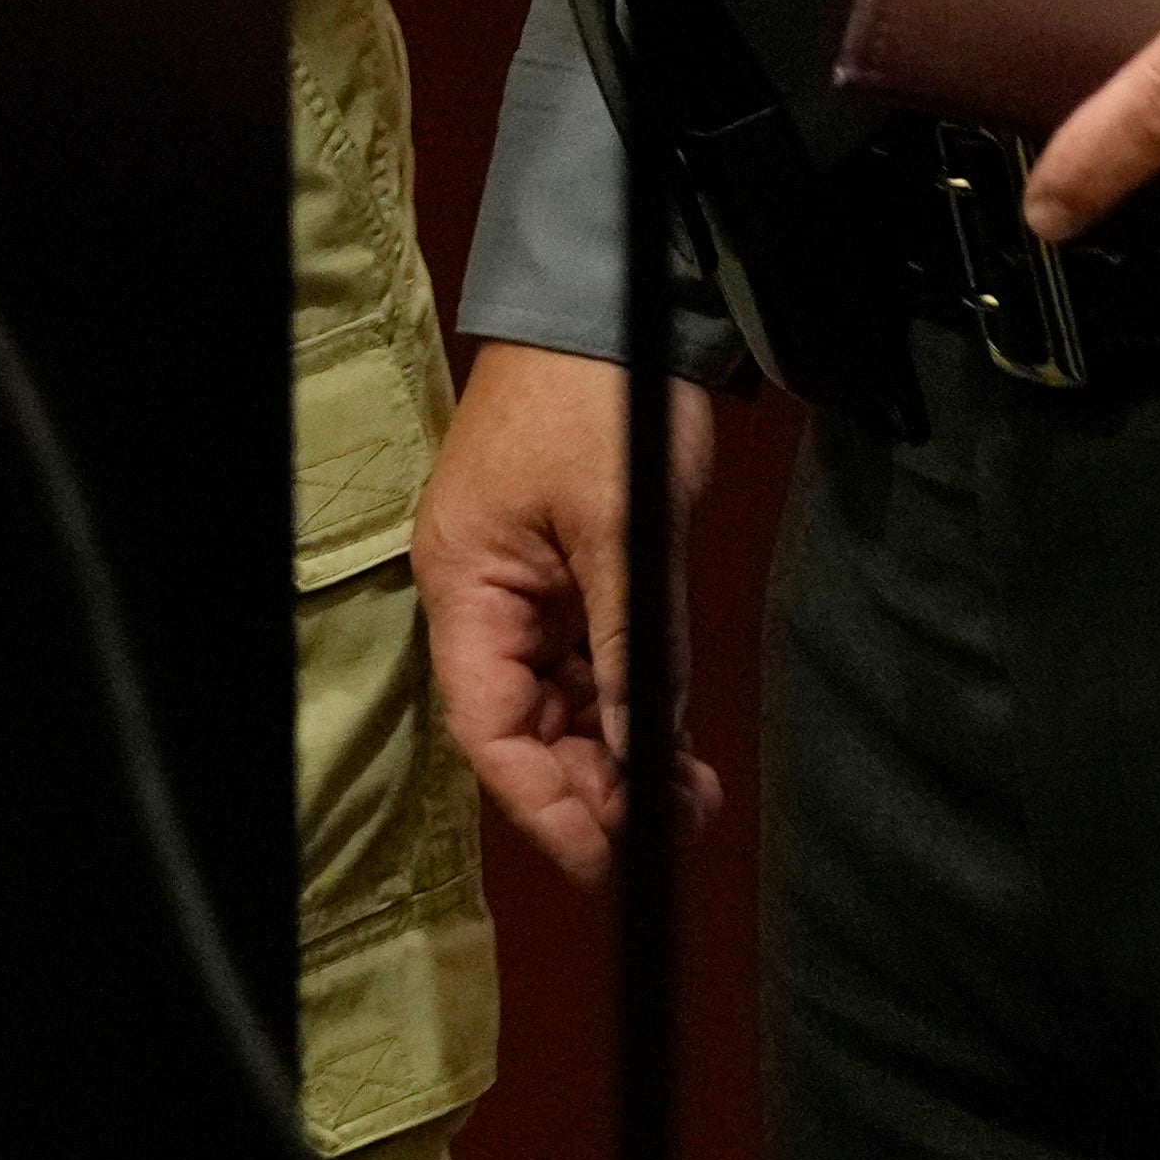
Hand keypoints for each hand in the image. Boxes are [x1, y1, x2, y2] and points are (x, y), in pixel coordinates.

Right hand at [415, 339, 720, 881]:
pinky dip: (631, 712)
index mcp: (468, 584)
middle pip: (524, 730)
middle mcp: (486, 600)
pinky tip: (677, 747)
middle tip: (677, 824)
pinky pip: (591, 670)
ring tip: (691, 798)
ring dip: (619, 758)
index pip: (488, 725)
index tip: (610, 851)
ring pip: (562, 708)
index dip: (543, 801)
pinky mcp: (571, 580)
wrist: (610, 308)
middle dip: (595, 788)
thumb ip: (632, 642)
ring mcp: (528, 592)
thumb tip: (640, 748)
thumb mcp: (622, 522)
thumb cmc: (596, 397)